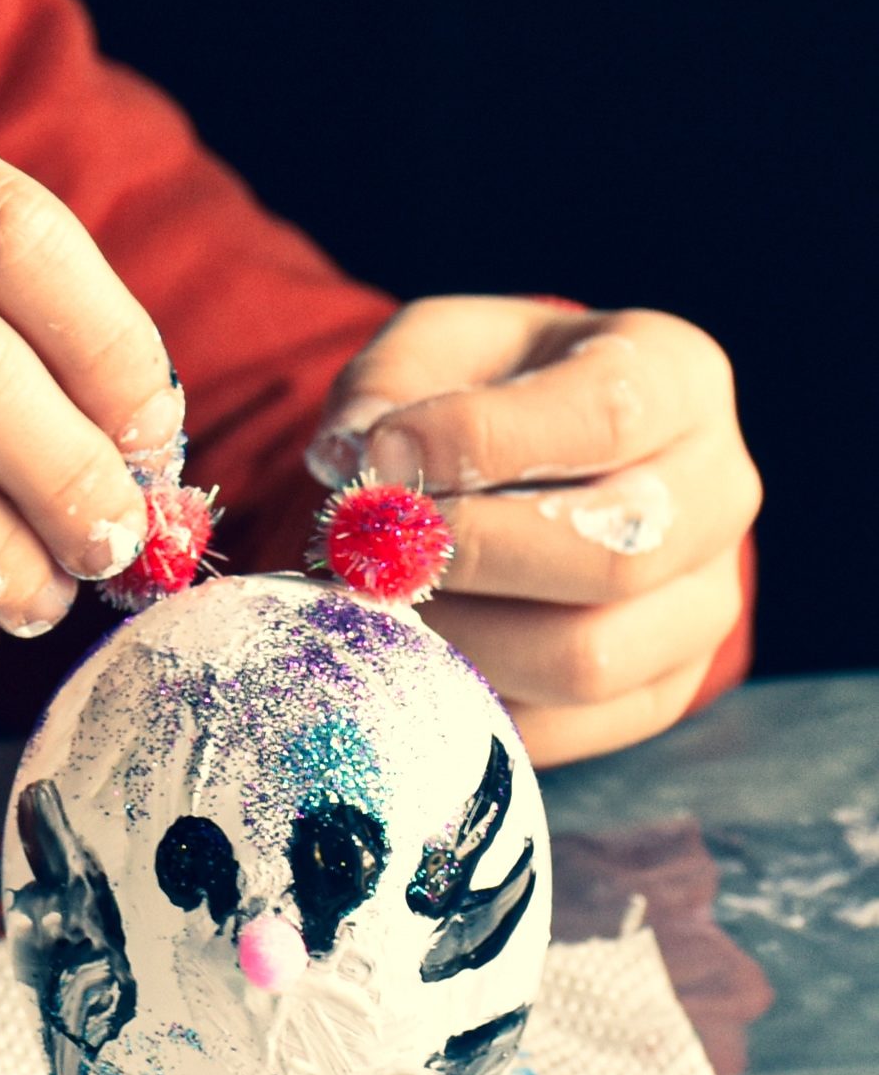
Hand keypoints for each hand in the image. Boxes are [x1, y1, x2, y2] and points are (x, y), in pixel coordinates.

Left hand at [310, 297, 759, 764]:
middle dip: (469, 556)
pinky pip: (564, 727)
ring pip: (590, 657)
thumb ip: (387, 385)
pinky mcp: (660, 688)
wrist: (525, 467)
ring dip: (460, 637)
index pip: (609, 412)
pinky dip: (468, 697)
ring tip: (383, 602)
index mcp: (675, 376)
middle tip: (374, 551)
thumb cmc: (478, 391)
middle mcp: (718, 491)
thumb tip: (355, 454)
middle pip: (618, 552)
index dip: (481, 440)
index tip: (381, 458)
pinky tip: (413, 647)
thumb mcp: (431, 347)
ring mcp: (702, 602)